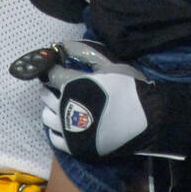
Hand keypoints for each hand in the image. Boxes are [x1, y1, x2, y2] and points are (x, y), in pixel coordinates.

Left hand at [41, 65, 190, 164]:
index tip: (56, 68)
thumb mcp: (108, 63)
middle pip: (45, 96)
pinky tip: (66, 125)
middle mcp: (65, 107)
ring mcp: (69, 129)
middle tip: (61, 87)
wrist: (145, 119)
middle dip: (51, 88)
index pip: (50, 74)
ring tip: (63, 106)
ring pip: (47, 117)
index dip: (52, 69)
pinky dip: (57, 130)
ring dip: (51, 109)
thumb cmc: (127, 87)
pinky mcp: (74, 147)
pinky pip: (54, 138)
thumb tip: (62, 44)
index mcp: (72, 84)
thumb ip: (83, 52)